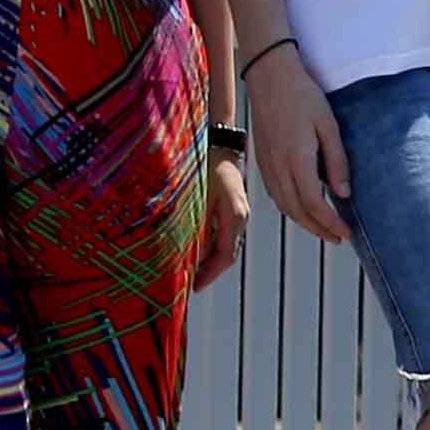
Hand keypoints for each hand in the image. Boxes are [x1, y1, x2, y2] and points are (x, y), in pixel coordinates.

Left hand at [195, 150, 253, 287]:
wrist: (219, 142)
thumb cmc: (204, 165)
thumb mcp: (196, 197)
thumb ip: (194, 226)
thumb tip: (188, 254)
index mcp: (234, 216)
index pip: (224, 257)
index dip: (209, 274)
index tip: (194, 287)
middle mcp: (241, 217)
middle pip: (226, 255)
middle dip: (208, 271)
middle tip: (189, 284)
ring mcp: (239, 212)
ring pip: (225, 245)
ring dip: (208, 259)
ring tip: (189, 271)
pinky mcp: (233, 207)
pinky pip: (223, 234)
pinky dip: (210, 245)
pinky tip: (195, 249)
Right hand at [247, 52, 351, 244]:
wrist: (268, 75)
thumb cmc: (302, 94)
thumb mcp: (328, 124)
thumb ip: (337, 160)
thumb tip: (343, 193)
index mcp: (297, 159)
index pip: (315, 204)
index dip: (331, 222)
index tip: (347, 232)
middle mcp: (278, 167)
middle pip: (297, 211)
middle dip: (318, 229)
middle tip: (338, 238)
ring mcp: (266, 165)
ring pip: (284, 205)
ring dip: (303, 221)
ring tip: (322, 228)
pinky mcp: (261, 160)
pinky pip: (274, 194)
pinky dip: (289, 207)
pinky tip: (301, 207)